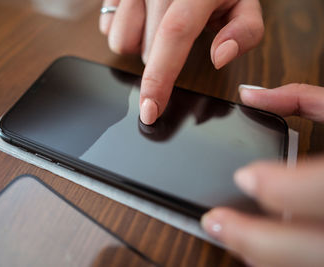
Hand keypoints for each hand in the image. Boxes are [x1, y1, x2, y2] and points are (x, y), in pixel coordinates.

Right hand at [99, 0, 263, 124]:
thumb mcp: (244, 1)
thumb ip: (245, 31)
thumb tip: (220, 57)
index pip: (174, 35)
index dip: (159, 78)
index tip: (150, 111)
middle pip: (145, 49)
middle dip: (161, 58)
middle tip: (177, 36)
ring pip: (121, 43)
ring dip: (139, 45)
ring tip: (156, 27)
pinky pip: (107, 28)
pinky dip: (124, 30)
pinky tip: (140, 18)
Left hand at [201, 83, 323, 266]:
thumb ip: (303, 99)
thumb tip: (251, 94)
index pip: (323, 188)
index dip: (280, 188)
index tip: (244, 177)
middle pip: (311, 247)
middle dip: (254, 240)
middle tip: (215, 223)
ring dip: (266, 258)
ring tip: (232, 238)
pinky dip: (288, 261)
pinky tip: (266, 251)